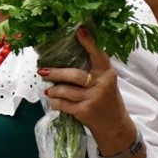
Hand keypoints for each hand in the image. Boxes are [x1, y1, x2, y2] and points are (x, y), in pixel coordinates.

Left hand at [38, 27, 135, 150]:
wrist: (115, 127)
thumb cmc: (106, 100)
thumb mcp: (105, 83)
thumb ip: (92, 71)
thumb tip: (65, 56)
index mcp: (108, 73)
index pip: (98, 55)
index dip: (88, 43)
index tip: (79, 30)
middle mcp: (102, 84)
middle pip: (74, 75)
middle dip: (55, 73)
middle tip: (42, 71)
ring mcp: (94, 99)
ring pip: (65, 90)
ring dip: (53, 90)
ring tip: (49, 90)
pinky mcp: (85, 111)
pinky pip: (63, 104)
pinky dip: (55, 102)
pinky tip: (54, 101)